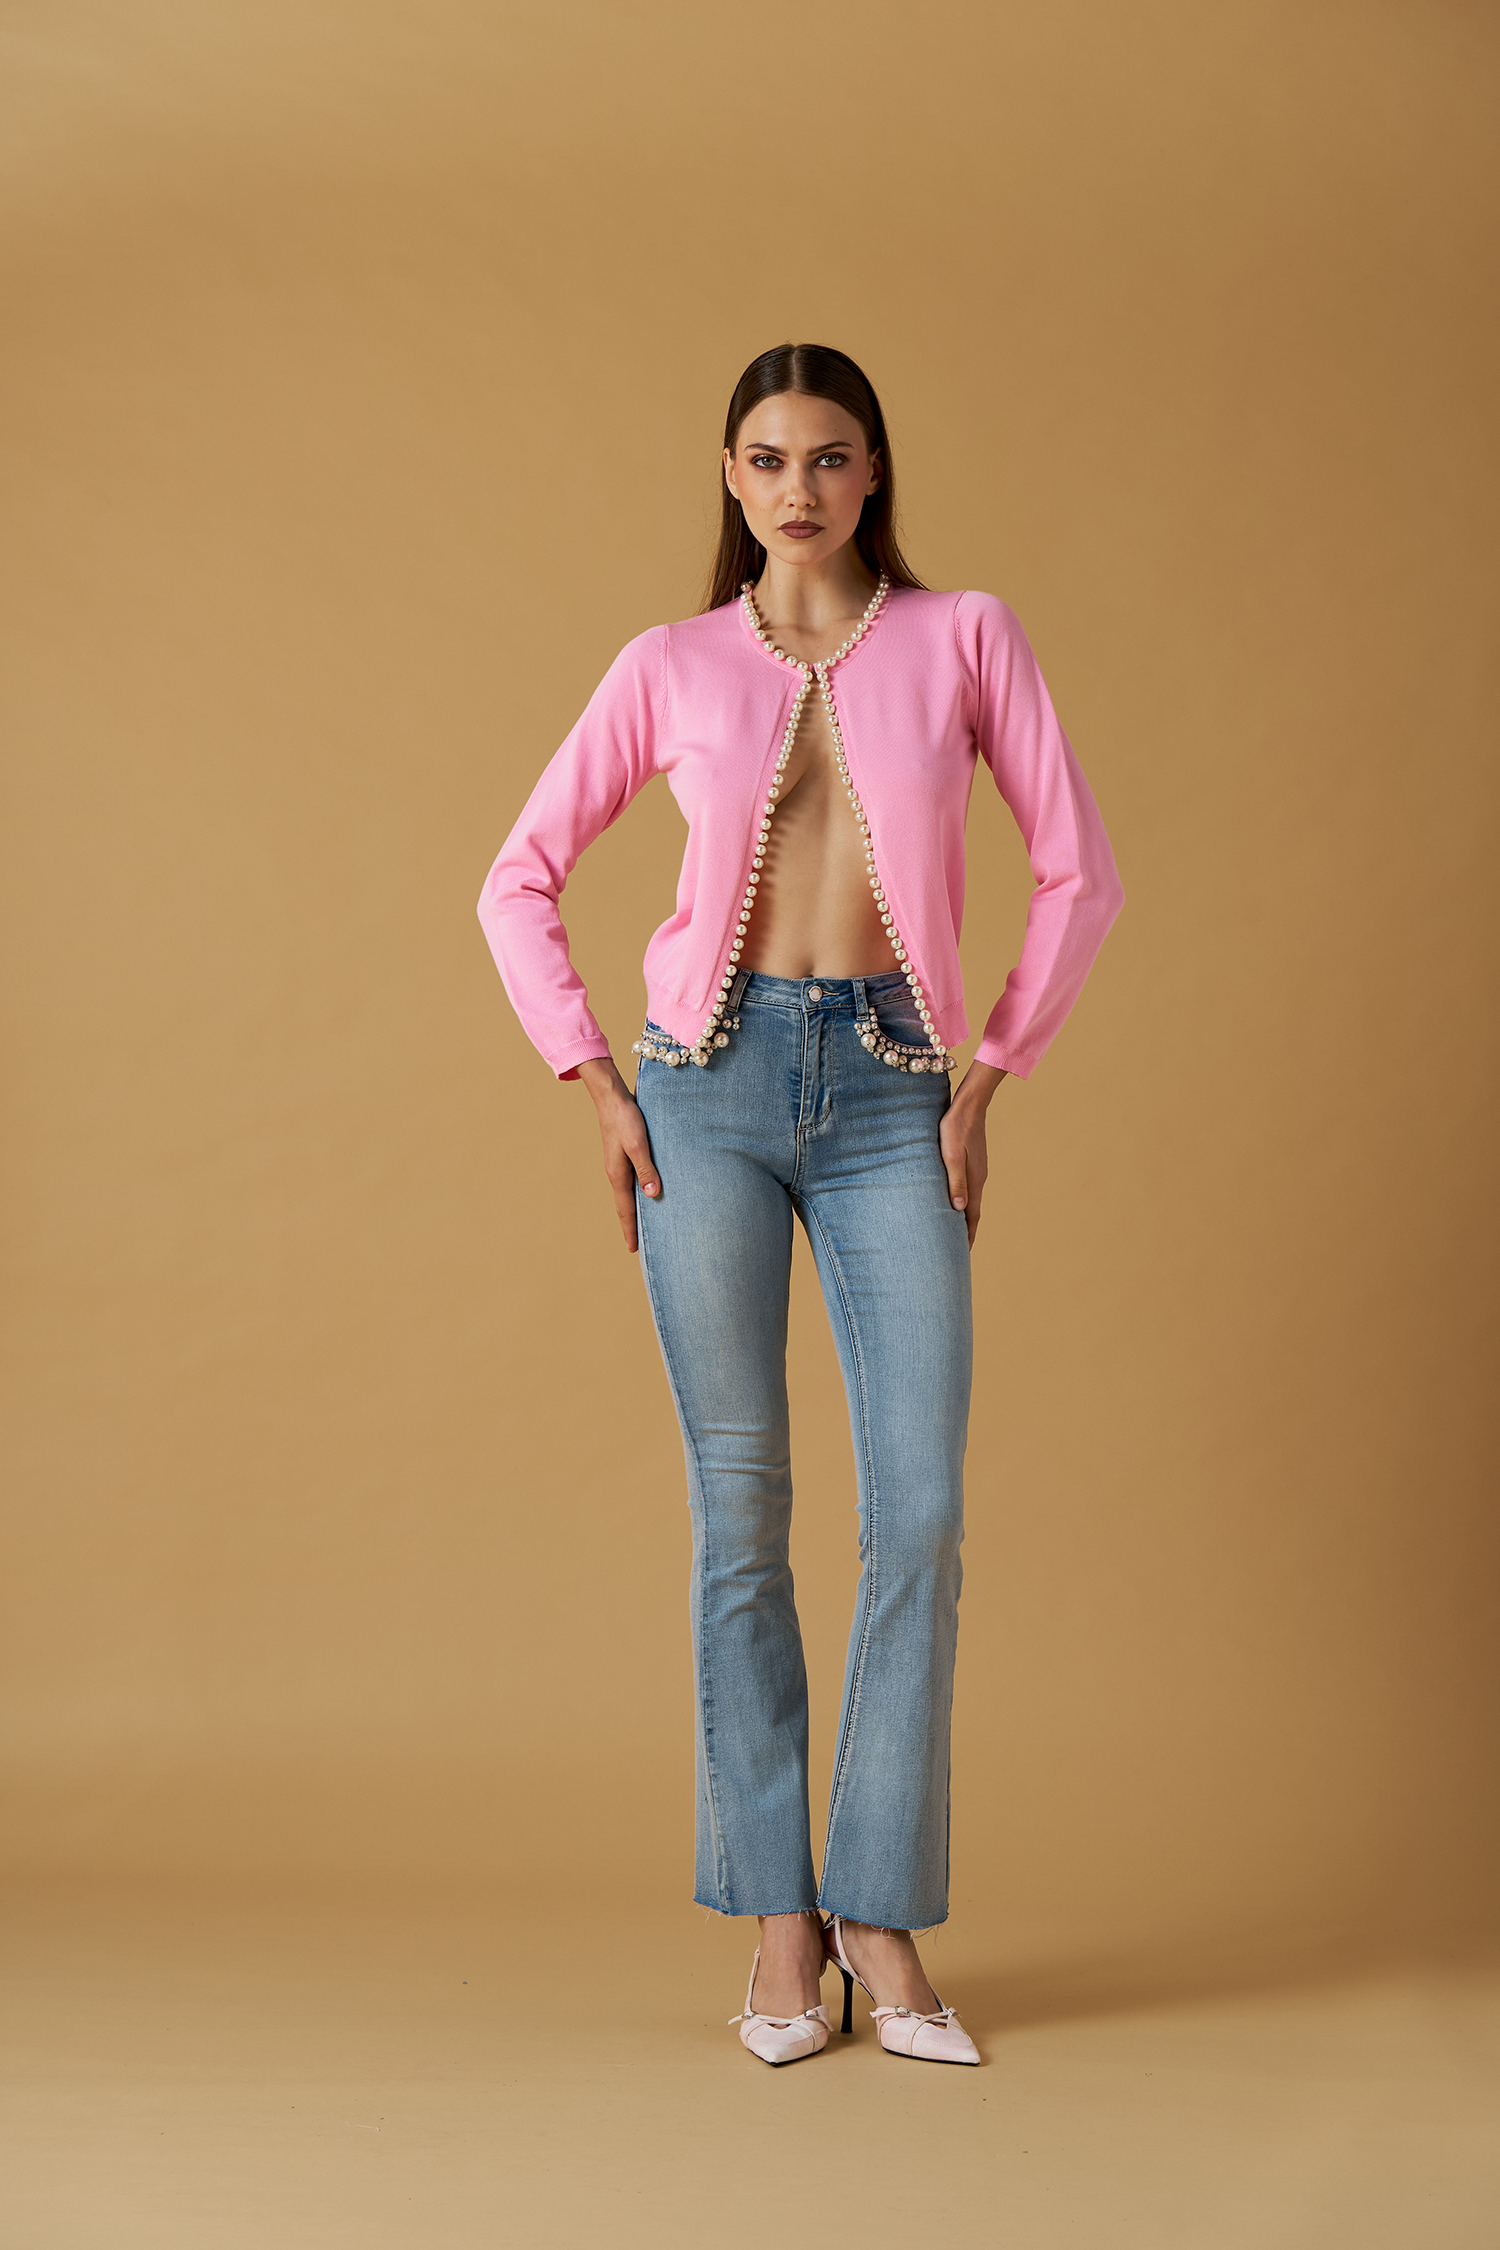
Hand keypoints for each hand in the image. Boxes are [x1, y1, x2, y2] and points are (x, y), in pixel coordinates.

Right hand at [576, 1057, 660, 1251]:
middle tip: (637, 1245)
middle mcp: (616, 1173)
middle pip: (625, 1205)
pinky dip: (638, 1192)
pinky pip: (631, 1180)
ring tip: (643, 1224)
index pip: (625, 1209)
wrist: (611, 1096)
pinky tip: (646, 1192)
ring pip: (628, 1193)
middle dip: (631, 1225)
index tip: (633, 1250)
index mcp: (618, 1174)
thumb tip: (652, 1194)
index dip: (630, 1230)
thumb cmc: (625, 1118)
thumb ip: (646, 1168)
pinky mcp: (624, 1154)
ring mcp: (619, 1164)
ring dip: (634, 1209)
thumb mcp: (638, 1144)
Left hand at [939, 1062, 1006, 1247]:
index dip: (967, 1236)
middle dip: (966, 1231)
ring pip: (970, 1199)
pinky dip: (963, 1200)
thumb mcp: (951, 1156)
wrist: (970, 1105)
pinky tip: (954, 1200)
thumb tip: (959, 1209)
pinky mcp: (973, 1161)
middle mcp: (978, 1178)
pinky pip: (968, 1188)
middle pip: (973, 1211)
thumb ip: (956, 1181)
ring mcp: (977, 1170)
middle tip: (957, 1250)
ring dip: (964, 1216)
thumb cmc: (955, 1129)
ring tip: (954, 1230)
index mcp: (974, 1181)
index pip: (971, 1216)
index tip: (962, 1254)